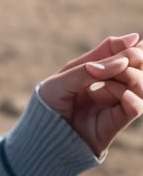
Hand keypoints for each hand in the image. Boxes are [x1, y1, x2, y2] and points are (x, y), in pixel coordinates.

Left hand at [39, 33, 142, 156]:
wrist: (42, 135)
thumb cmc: (50, 102)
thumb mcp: (67, 77)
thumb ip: (96, 64)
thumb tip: (130, 41)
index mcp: (94, 71)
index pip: (118, 53)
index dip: (127, 47)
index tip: (134, 40)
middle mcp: (107, 86)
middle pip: (134, 68)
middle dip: (134, 60)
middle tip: (126, 60)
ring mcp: (112, 104)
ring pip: (140, 86)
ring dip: (133, 78)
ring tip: (114, 77)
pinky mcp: (115, 123)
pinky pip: (135, 108)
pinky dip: (134, 100)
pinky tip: (125, 96)